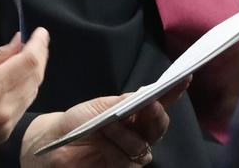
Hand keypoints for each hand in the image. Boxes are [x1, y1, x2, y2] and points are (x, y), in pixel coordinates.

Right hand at [0, 28, 49, 161]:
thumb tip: (17, 43)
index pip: (28, 62)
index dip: (38, 45)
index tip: (41, 32)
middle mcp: (4, 108)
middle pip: (35, 78)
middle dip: (40, 57)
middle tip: (38, 42)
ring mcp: (6, 124)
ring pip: (32, 93)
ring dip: (34, 74)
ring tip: (29, 58)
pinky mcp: (4, 134)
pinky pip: (22, 107)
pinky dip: (24, 90)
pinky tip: (18, 80)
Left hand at [20, 78, 189, 166]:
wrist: (54, 143)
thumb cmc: (76, 121)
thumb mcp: (97, 107)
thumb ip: (122, 102)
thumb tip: (147, 93)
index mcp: (132, 114)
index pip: (157, 103)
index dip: (172, 93)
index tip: (184, 78)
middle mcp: (136, 133)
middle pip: (157, 126)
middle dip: (156, 115)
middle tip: (150, 105)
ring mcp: (130, 152)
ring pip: (143, 144)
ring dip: (127, 133)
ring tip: (109, 124)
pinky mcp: (122, 167)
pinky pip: (129, 158)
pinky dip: (118, 146)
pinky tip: (106, 138)